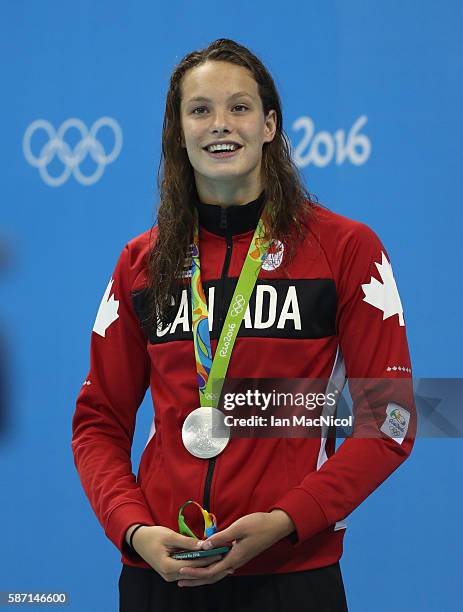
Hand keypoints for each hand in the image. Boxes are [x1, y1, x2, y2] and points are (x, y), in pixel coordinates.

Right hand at [129, 525, 223, 582]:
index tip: (221, 552)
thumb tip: (203, 545)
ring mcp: (170, 576)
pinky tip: (209, 560)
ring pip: (192, 573)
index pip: (193, 565)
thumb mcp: (170, 536)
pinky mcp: (172, 572)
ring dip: (206, 566)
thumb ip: (187, 542)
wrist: (139, 540)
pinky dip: (198, 565)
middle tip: (226, 557)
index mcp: (168, 567)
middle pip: (195, 572)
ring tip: (222, 559)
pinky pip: (188, 570)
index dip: (208, 559)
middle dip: (210, 564)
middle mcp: (169, 575)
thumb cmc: (153, 536)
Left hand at [177, 510, 295, 586]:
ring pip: (217, 572)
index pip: (211, 571)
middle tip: (180, 581)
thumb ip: (221, 537)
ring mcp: (238, 559)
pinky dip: (211, 568)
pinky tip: (206, 564)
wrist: (276, 526)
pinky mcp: (239, 555)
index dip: (195, 572)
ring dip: (202, 575)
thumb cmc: (259, 525)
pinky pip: (222, 566)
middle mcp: (235, 562)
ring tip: (189, 575)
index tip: (182, 571)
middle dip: (196, 579)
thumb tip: (205, 546)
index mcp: (234, 557)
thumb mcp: (239, 527)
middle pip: (212, 576)